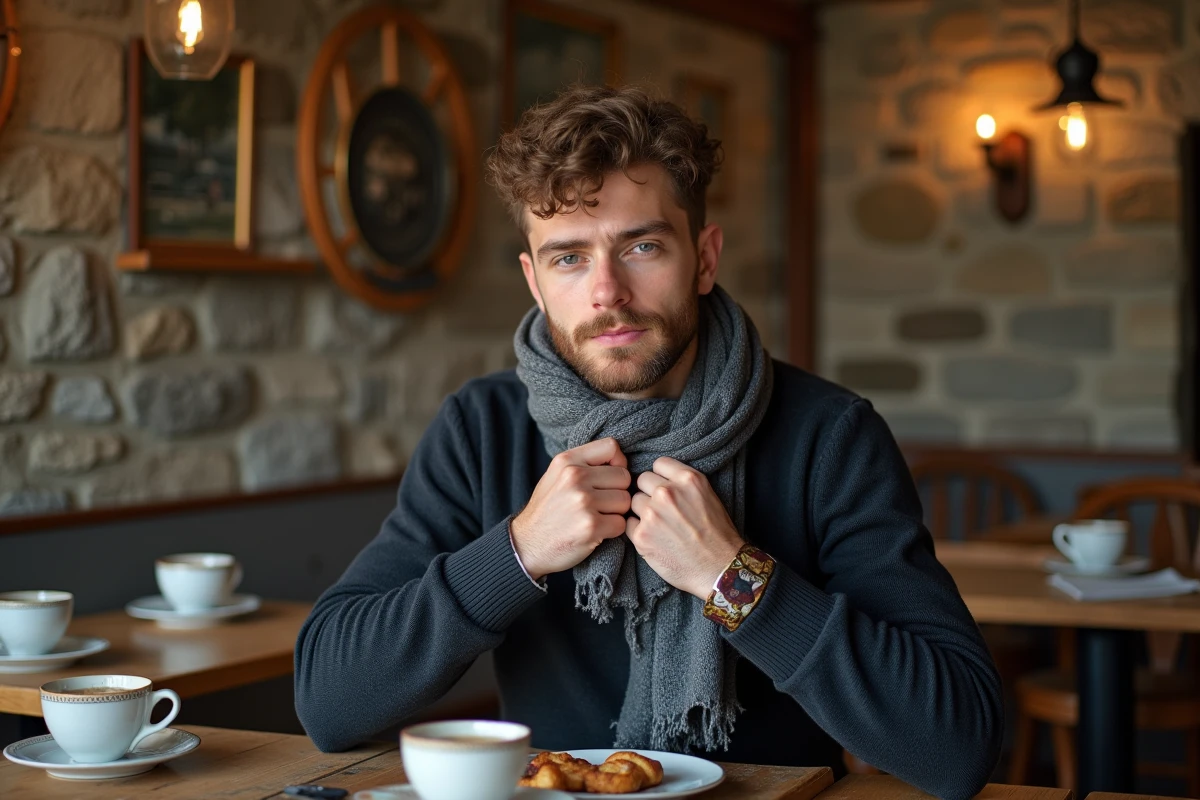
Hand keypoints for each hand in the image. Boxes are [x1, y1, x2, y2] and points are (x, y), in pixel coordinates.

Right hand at [511, 437, 630, 579]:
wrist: (526, 545)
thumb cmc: (547, 510)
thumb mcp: (556, 476)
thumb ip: (583, 464)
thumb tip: (620, 461)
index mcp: (567, 461)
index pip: (611, 447)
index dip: (617, 464)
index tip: (607, 479)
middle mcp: (575, 477)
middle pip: (624, 477)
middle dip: (617, 492)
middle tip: (598, 505)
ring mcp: (583, 501)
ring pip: (625, 501)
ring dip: (616, 513)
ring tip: (595, 517)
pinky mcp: (591, 526)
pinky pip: (621, 524)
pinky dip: (612, 531)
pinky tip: (595, 532)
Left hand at [626, 457, 743, 598]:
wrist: (720, 568)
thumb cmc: (717, 534)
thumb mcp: (708, 495)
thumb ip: (683, 483)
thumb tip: (660, 478)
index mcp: (687, 479)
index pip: (658, 464)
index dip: (661, 477)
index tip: (665, 488)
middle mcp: (667, 492)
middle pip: (642, 480)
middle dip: (650, 493)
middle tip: (662, 510)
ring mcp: (652, 514)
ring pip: (633, 501)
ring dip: (642, 511)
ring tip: (660, 526)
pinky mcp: (641, 535)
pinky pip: (628, 523)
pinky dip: (637, 530)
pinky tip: (654, 539)